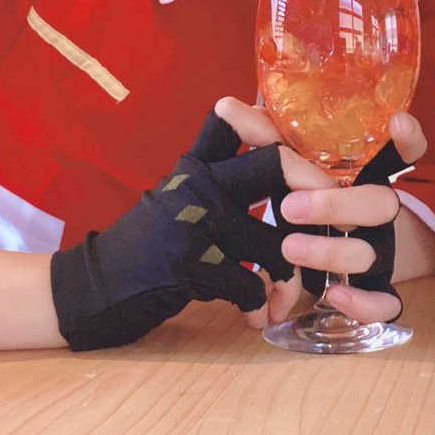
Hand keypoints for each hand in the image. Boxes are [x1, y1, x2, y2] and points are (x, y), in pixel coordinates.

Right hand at [50, 101, 326, 350]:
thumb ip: (221, 166)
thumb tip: (271, 138)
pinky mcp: (191, 267)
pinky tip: (260, 316)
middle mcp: (200, 182)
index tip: (309, 153)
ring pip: (277, 241)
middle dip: (320, 195)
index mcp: (198, 160)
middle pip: (280, 165)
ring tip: (291, 296)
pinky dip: (261, 306)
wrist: (95, 289)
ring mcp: (196, 223)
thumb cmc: (150, 241)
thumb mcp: (182, 190)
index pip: (240, 119)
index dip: (281, 127)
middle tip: (338, 221)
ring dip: (292, 276)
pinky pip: (251, 286)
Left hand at [271, 110, 427, 325]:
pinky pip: (384, 302)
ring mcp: (380, 251)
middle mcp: (378, 211)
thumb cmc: (303, 198)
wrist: (320, 255)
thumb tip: (229, 106)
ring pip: (372, 252)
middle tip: (287, 206)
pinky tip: (333, 295)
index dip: (408, 138)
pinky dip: (362, 301)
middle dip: (336, 205)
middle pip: (383, 203)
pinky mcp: (375, 289)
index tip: (395, 121)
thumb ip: (265, 138)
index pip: (402, 152)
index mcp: (364, 175)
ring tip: (287, 248)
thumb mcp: (287, 167)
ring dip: (330, 251)